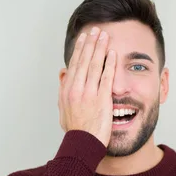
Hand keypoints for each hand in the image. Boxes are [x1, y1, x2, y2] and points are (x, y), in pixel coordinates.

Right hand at [58, 26, 115, 147]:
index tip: (84, 38)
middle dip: (90, 43)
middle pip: (84, 60)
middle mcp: (76, 89)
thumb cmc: (75, 130)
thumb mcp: (63, 109)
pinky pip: (106, 77)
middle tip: (96, 30)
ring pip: (94, 65)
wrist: (82, 145)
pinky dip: (110, 64)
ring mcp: (89, 93)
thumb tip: (63, 73)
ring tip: (105, 36)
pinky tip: (113, 53)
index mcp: (67, 90)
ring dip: (100, 48)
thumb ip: (63, 89)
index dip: (79, 49)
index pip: (74, 64)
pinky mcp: (101, 100)